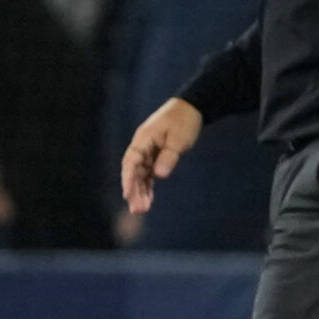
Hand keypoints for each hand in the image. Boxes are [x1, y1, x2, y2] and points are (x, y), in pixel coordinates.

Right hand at [121, 98, 203, 213]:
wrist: (190, 108)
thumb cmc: (184, 121)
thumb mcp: (179, 139)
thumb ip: (169, 156)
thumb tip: (158, 175)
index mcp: (143, 139)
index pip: (131, 162)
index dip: (128, 179)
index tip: (127, 195)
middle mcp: (141, 146)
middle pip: (134, 171)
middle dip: (134, 191)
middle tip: (138, 210)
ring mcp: (147, 151)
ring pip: (140, 174)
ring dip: (140, 191)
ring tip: (142, 210)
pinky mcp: (155, 155)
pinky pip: (148, 173)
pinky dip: (148, 186)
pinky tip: (148, 200)